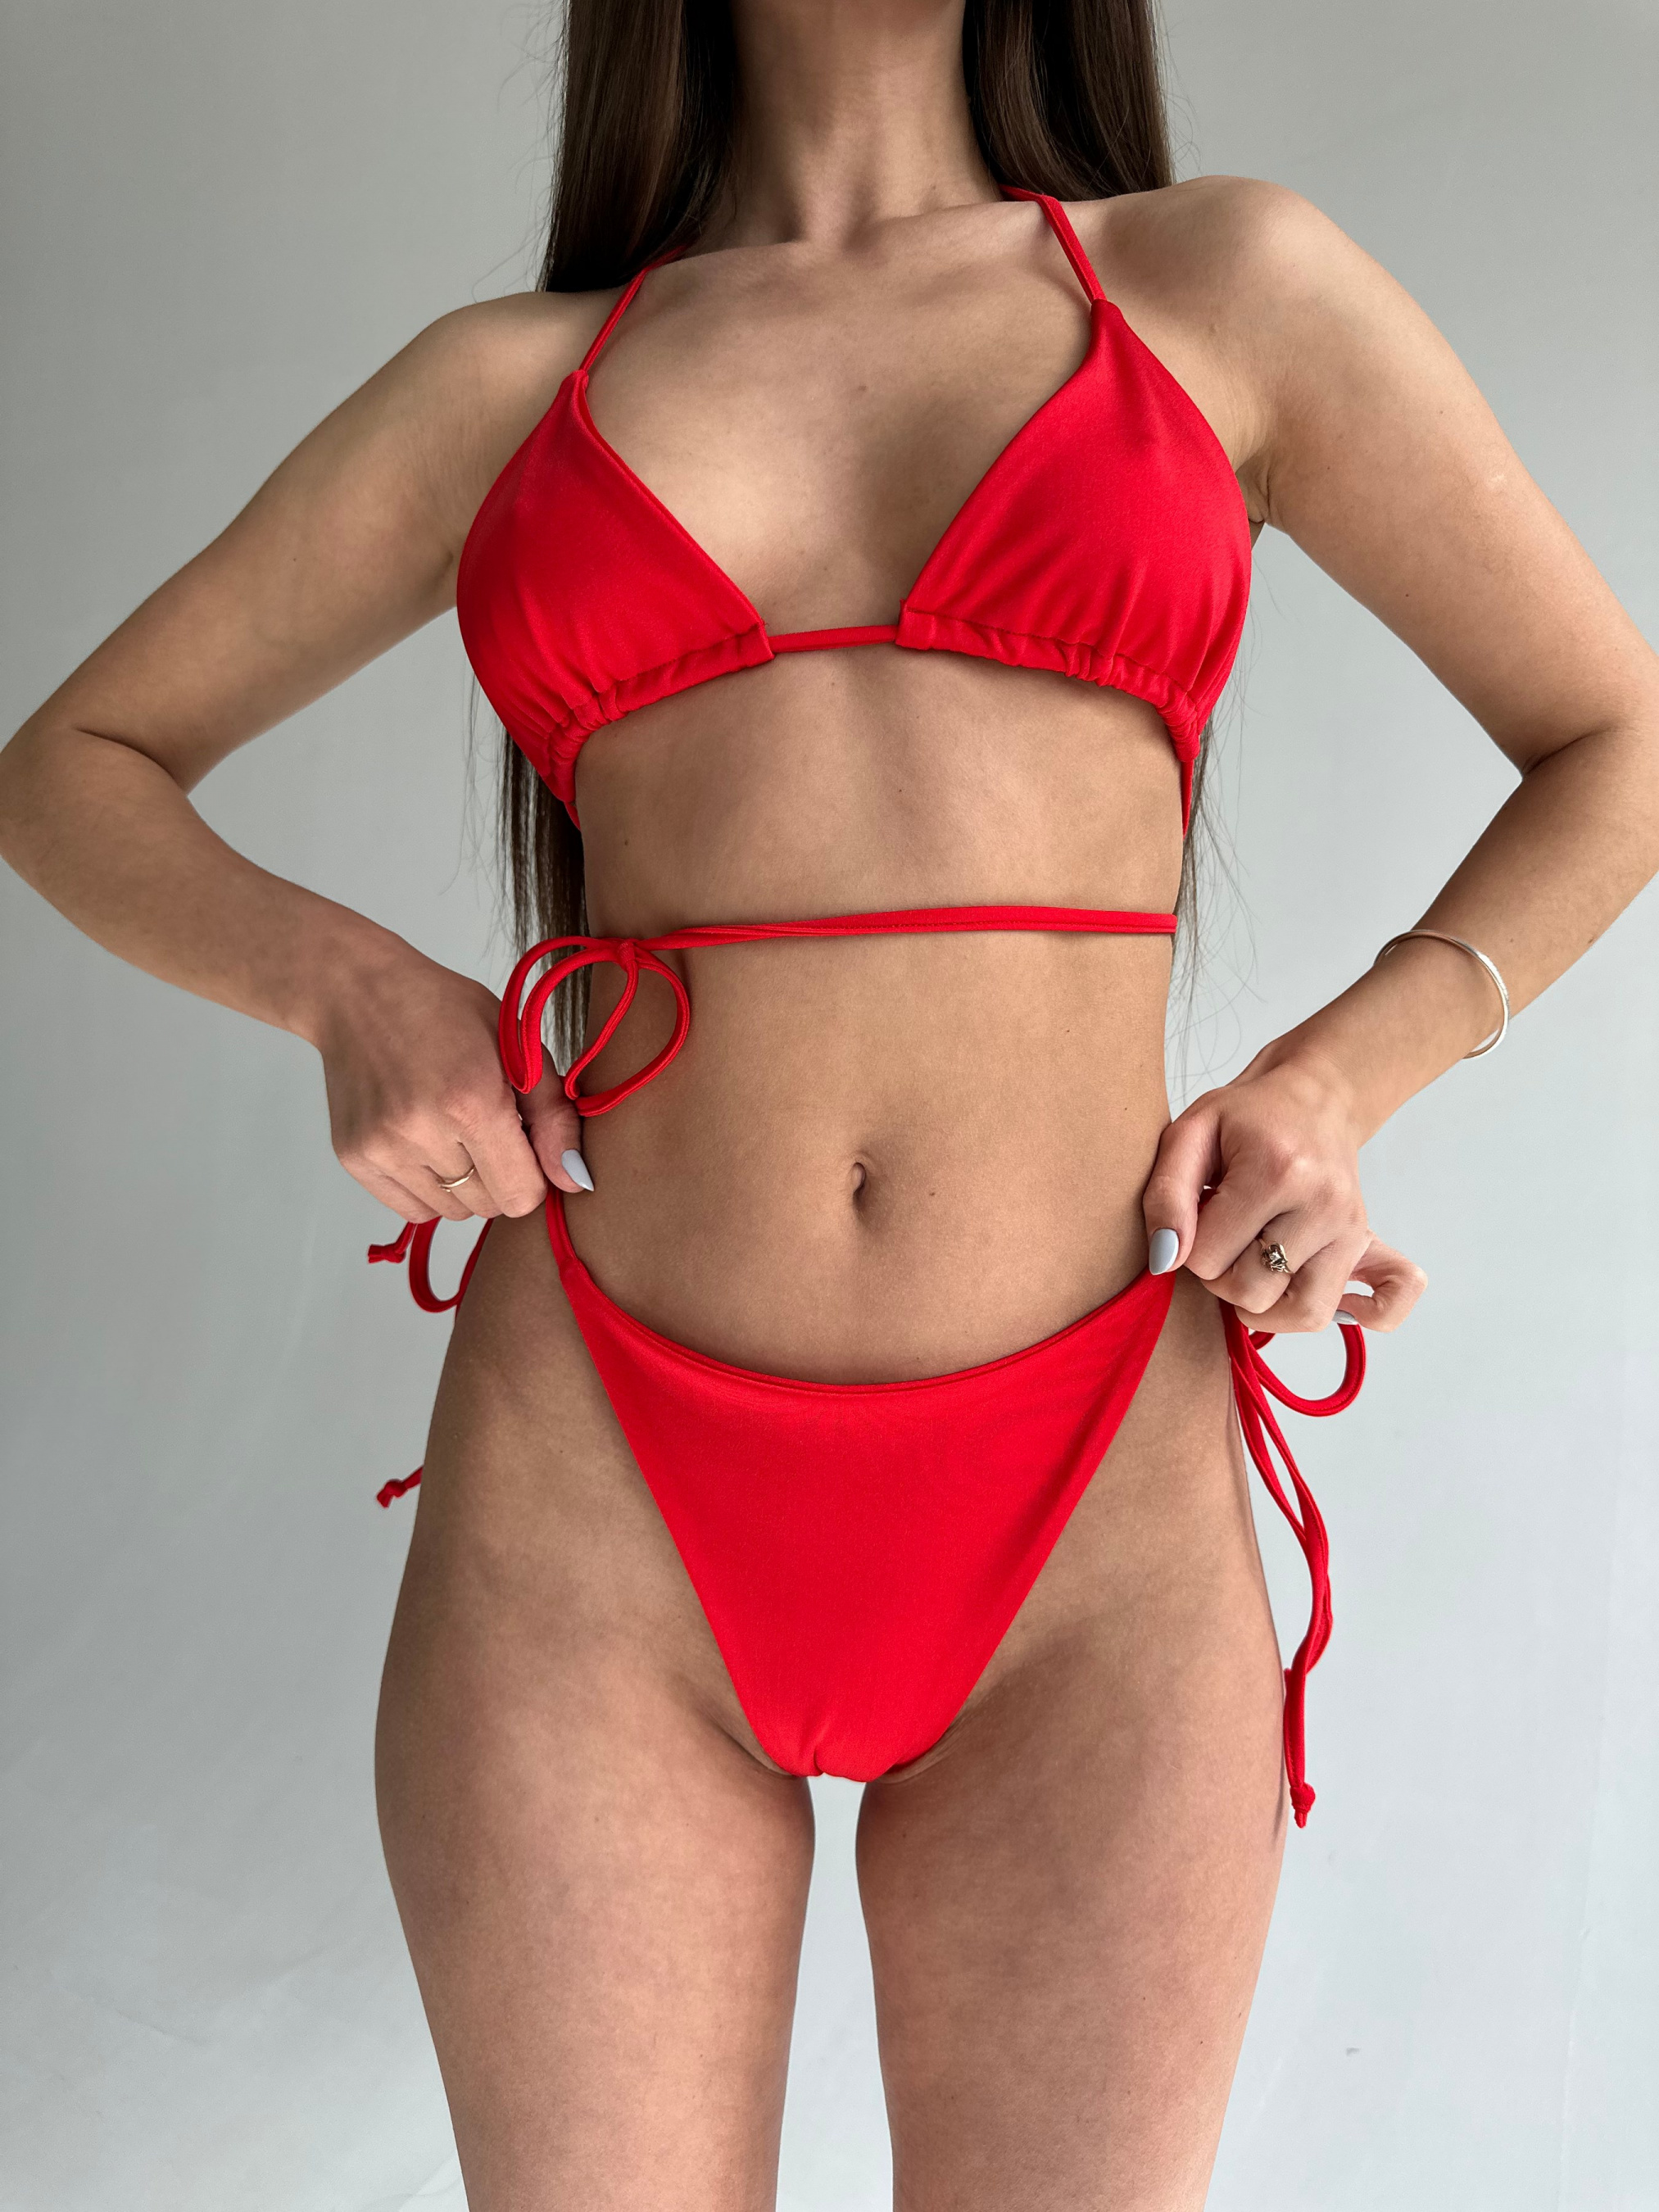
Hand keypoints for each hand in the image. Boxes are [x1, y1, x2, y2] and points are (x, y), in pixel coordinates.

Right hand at [312, 940, 589, 1222]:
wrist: (359, 992)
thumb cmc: (446, 1013)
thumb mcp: (517, 1047)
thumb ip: (554, 1117)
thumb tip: (575, 1182)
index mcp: (471, 1101)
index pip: (522, 1195)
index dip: (533, 1174)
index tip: (523, 1142)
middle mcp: (421, 1131)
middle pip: (489, 1206)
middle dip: (500, 1176)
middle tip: (484, 1127)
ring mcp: (381, 1148)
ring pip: (452, 1213)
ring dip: (464, 1185)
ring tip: (452, 1131)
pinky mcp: (354, 1158)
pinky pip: (413, 1210)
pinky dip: (428, 1189)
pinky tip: (424, 1143)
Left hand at [1142, 1047, 1425, 1333]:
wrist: (1312, 1098)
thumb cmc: (1245, 1118)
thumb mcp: (1189, 1135)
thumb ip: (1166, 1197)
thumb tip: (1165, 1260)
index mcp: (1276, 1172)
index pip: (1207, 1260)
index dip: (1188, 1247)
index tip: (1199, 1216)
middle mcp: (1323, 1204)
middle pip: (1253, 1293)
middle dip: (1221, 1276)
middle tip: (1222, 1237)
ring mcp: (1351, 1227)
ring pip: (1304, 1314)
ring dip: (1267, 1303)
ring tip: (1252, 1263)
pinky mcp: (1366, 1243)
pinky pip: (1385, 1308)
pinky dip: (1360, 1316)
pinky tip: (1322, 1294)